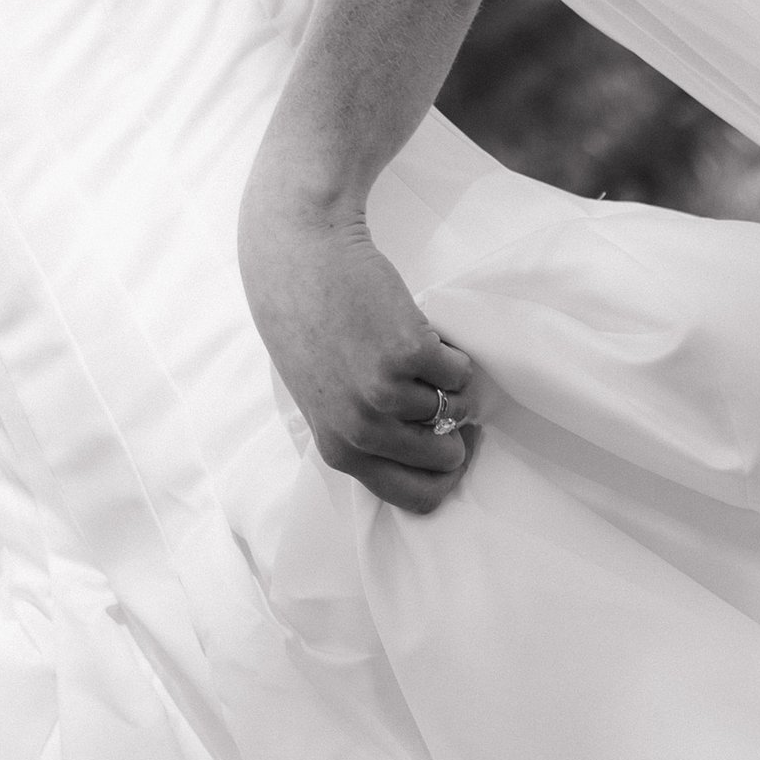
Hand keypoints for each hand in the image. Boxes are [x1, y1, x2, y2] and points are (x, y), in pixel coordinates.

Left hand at [236, 185, 472, 514]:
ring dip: (448, 382)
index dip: (442, 474)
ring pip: (456, 409)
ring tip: (413, 354)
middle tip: (436, 392)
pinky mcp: (410, 354)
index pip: (417, 498)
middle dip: (453, 427)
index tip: (447, 446)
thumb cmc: (308, 328)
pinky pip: (460, 371)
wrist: (299, 260)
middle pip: (446, 458)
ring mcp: (385, 393)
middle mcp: (361, 430)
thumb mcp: (324, 401)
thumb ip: (364, 435)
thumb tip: (427, 457)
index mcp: (339, 451)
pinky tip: (416, 331)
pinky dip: (450, 351)